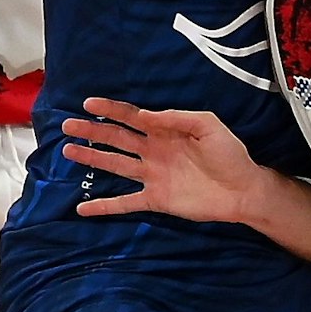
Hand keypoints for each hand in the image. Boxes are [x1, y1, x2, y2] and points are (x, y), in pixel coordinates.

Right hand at [64, 99, 263, 220]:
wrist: (243, 189)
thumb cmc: (229, 154)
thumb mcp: (208, 125)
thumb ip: (177, 118)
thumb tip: (145, 115)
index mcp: (165, 131)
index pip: (132, 117)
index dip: (111, 110)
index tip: (88, 103)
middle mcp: (153, 151)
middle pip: (116, 139)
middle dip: (92, 131)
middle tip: (67, 126)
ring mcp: (152, 176)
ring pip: (115, 165)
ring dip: (92, 158)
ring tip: (68, 152)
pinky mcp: (156, 200)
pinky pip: (125, 202)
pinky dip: (104, 206)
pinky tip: (82, 208)